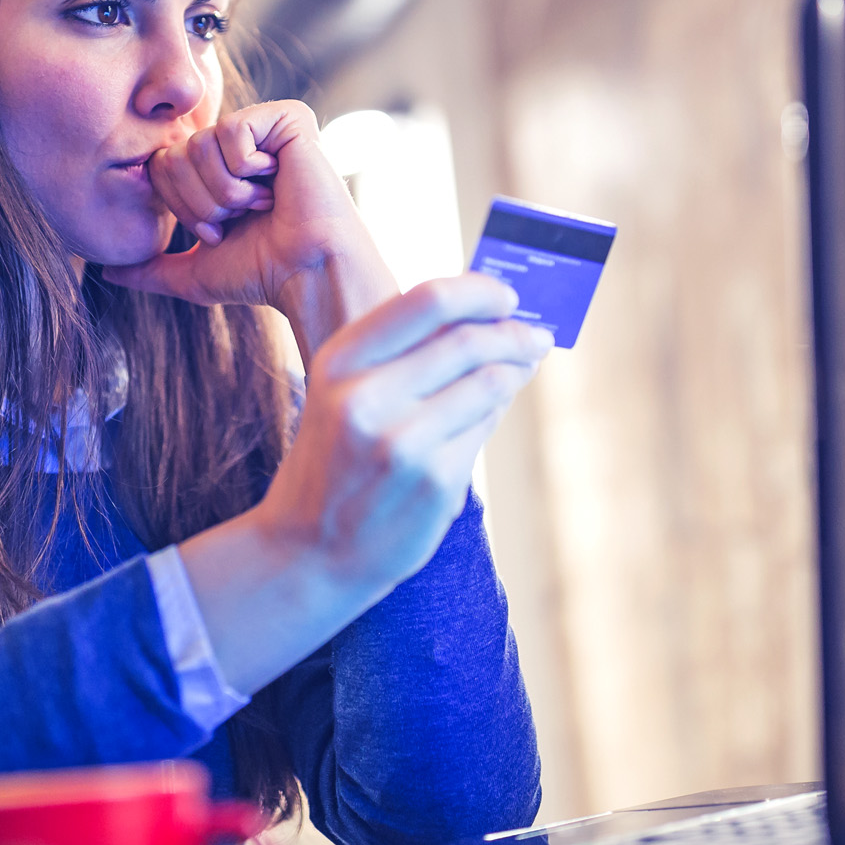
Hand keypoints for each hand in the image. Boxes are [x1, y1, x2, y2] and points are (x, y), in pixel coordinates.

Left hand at [103, 100, 397, 355]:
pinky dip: (247, 167)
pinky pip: (233, 129)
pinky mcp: (288, 118)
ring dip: (227, 189)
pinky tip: (277, 182)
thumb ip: (150, 270)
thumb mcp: (194, 273)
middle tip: (241, 216)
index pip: (164, 166)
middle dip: (203, 200)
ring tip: (262, 203)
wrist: (307, 272)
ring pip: (202, 144)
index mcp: (218, 170)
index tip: (219, 230)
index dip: (183, 207)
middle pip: (177, 153)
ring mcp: (264, 128)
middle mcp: (239, 145)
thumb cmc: (261, 274)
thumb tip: (105, 272)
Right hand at [262, 273, 552, 589]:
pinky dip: (492, 417)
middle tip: (536, 336)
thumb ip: (399, 353)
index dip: (479, 292)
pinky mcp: (436, 482)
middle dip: (515, 334)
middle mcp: (366, 396)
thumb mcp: (341, 394)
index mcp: (339, 361)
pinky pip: (484, 431)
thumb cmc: (333, 462)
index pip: (427, 301)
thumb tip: (483, 316)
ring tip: (519, 371)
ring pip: (489, 384)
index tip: (507, 297)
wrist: (308, 551)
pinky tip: (484, 419)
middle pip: (469, 341)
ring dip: (514, 373)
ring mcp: (403, 442)